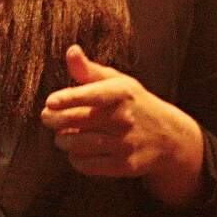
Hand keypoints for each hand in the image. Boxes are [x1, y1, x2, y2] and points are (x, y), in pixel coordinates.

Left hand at [40, 45, 205, 206]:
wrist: (169, 137)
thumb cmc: (134, 103)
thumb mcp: (117, 82)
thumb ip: (89, 70)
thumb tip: (71, 51)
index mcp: (122, 93)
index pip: (93, 95)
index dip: (69, 98)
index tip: (50, 102)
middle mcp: (125, 118)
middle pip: (80, 120)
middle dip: (55, 119)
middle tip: (47, 117)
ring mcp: (126, 143)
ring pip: (81, 144)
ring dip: (63, 140)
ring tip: (60, 135)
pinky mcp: (125, 166)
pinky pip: (90, 165)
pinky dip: (76, 159)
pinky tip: (75, 151)